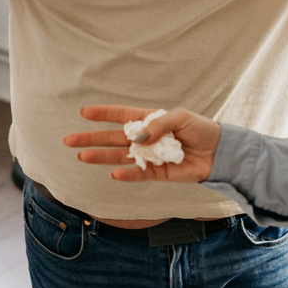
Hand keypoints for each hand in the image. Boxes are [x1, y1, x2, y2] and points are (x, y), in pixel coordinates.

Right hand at [63, 105, 222, 183]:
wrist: (218, 153)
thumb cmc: (201, 130)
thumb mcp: (181, 117)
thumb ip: (158, 124)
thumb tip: (138, 136)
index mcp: (149, 120)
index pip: (121, 116)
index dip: (103, 114)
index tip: (83, 113)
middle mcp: (145, 138)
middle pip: (112, 138)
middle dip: (91, 138)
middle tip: (68, 140)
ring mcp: (149, 156)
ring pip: (119, 157)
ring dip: (100, 157)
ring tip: (81, 157)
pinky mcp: (157, 173)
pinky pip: (138, 173)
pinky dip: (126, 174)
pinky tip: (112, 173)